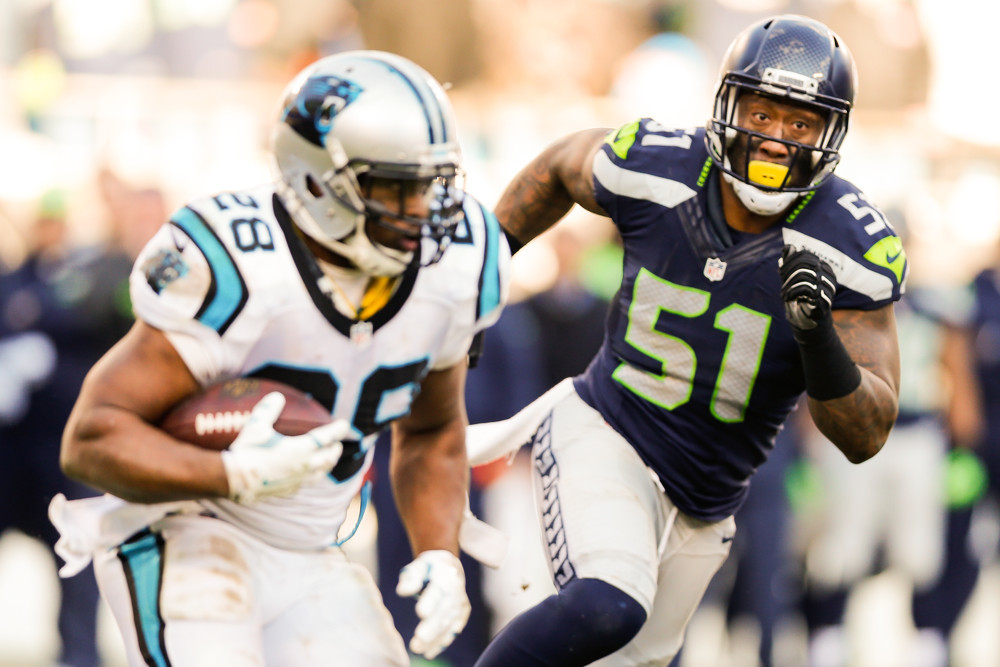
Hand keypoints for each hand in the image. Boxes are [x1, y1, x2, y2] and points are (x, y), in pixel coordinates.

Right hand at [220, 392, 346, 503]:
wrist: (235, 480)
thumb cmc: (247, 451)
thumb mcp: (256, 425)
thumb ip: (268, 409)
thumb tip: (277, 396)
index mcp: (301, 449)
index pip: (327, 437)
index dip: (338, 430)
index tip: (345, 425)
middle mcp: (304, 466)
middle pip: (329, 457)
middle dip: (335, 449)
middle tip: (337, 443)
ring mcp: (298, 481)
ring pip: (321, 473)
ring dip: (328, 464)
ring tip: (328, 460)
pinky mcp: (289, 491)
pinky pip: (306, 484)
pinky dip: (312, 477)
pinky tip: (307, 476)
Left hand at [396, 550, 470, 658]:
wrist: (449, 566)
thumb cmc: (429, 567)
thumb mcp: (418, 566)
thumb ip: (411, 577)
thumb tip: (403, 591)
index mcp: (446, 574)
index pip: (439, 589)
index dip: (431, 601)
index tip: (420, 612)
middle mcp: (457, 589)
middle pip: (446, 609)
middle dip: (433, 626)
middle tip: (419, 639)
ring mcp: (461, 603)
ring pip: (449, 622)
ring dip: (435, 637)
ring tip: (417, 648)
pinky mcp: (462, 614)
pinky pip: (453, 630)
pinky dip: (442, 642)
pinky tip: (429, 652)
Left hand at [779, 245, 835, 331]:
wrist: (811, 317)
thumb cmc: (803, 296)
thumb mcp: (794, 278)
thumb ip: (791, 264)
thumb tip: (788, 247)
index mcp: (823, 267)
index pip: (804, 256)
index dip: (789, 261)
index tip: (780, 271)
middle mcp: (828, 274)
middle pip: (804, 264)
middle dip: (787, 272)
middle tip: (781, 282)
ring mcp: (828, 286)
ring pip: (803, 276)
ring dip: (788, 285)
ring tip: (783, 294)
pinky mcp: (824, 298)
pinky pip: (805, 288)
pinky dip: (792, 292)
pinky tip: (787, 298)